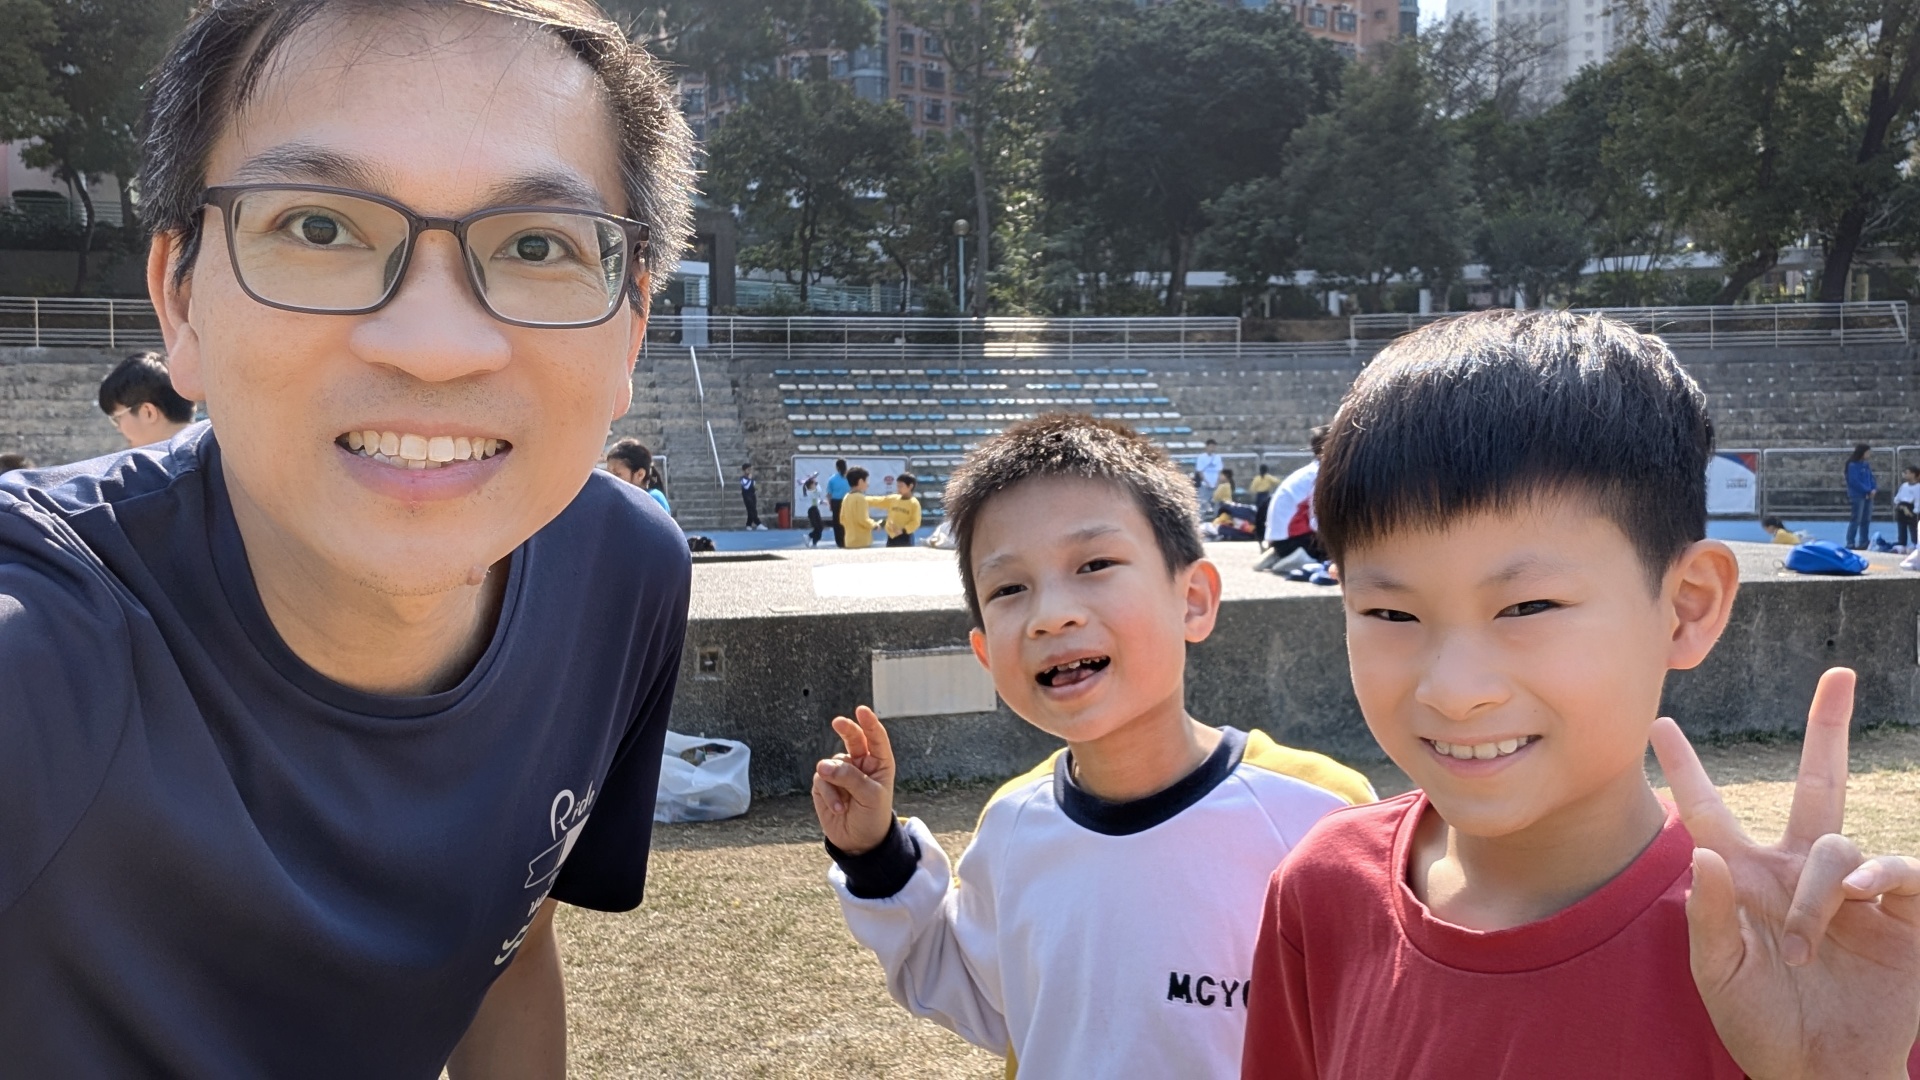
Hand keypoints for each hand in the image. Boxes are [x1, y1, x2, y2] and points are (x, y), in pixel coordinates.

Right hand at [811, 705, 895, 856]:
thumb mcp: (870, 796)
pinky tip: (837, 808)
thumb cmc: (873, 816)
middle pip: (852, 739)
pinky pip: (821, 779)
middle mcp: (860, 764)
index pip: (876, 738)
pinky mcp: (824, 785)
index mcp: (879, 763)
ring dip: (835, 781)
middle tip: (838, 722)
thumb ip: (850, 777)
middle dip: (846, 729)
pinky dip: (827, 793)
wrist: (859, 841)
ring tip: (842, 802)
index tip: (861, 711)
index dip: (869, 723)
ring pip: (832, 763)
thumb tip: (822, 765)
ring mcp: (841, 773)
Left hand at [1650, 667, 1919, 1079]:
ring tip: (1806, 943)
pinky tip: (1860, 896)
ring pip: (1839, 844)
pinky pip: (1896, 869)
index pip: (1711, 812)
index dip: (1687, 770)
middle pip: (1816, 784)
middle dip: (1828, 729)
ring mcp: (1854, 890)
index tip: (1660, 724)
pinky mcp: (1902, 914)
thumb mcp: (1719, 974)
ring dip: (1818, 892)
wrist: (1821, 1072)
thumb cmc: (1762, 1024)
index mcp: (1747, 878)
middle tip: (1839, 675)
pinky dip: (1877, 876)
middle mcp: (1800, 871)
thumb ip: (1710, 917)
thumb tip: (1702, 851)